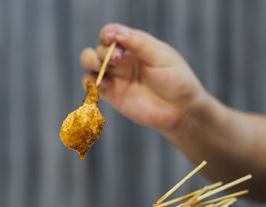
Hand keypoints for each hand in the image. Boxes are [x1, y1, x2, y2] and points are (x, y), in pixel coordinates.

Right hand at [80, 23, 207, 132]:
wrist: (180, 110)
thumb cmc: (176, 80)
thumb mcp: (162, 57)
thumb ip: (140, 44)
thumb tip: (118, 34)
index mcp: (135, 46)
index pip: (113, 33)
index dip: (108, 33)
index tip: (111, 39)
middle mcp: (123, 60)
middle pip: (99, 48)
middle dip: (102, 51)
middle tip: (117, 60)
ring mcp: (116, 77)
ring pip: (90, 63)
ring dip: (90, 61)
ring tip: (101, 67)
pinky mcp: (111, 94)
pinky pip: (91, 85)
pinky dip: (90, 82)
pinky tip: (103, 85)